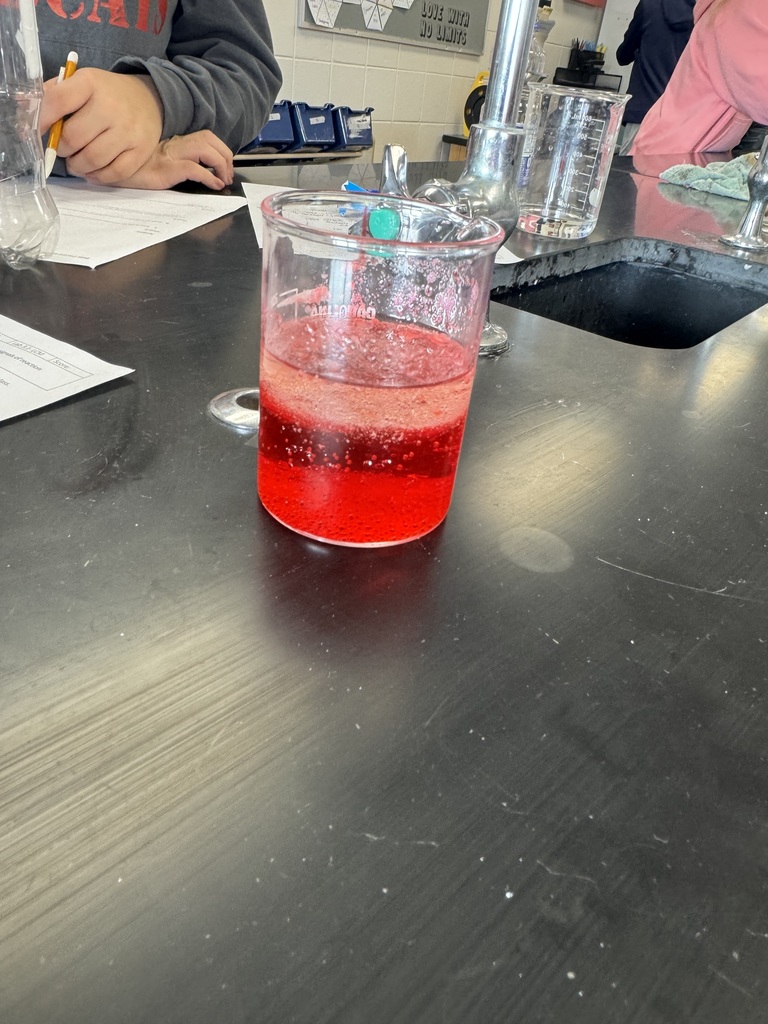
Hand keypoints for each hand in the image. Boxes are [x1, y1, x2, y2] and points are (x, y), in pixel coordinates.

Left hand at [41, 69, 163, 183]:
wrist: (148, 99)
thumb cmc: (106, 95)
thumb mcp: (82, 84)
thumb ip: (54, 94)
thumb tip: (26, 109)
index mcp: (91, 83)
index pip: (57, 101)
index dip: (42, 120)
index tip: (37, 132)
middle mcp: (111, 106)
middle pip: (74, 138)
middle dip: (62, 149)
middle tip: (64, 149)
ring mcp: (128, 130)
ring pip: (92, 159)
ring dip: (78, 166)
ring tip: (77, 162)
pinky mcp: (141, 151)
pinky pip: (113, 173)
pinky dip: (98, 176)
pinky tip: (92, 171)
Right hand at [101, 131, 234, 190]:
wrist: (106, 167)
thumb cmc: (129, 166)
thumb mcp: (153, 160)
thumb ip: (170, 160)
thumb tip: (198, 172)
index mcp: (172, 141)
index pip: (203, 136)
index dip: (219, 149)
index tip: (224, 166)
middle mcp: (173, 144)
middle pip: (208, 139)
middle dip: (225, 156)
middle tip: (228, 174)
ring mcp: (169, 156)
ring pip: (205, 150)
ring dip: (221, 164)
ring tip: (223, 179)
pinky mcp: (166, 169)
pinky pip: (193, 169)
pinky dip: (209, 177)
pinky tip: (213, 185)